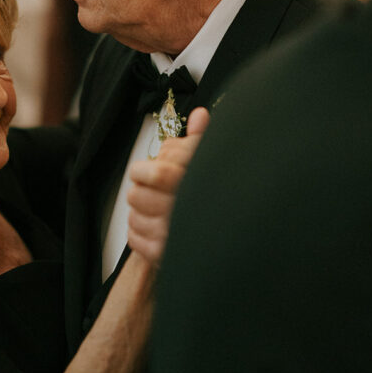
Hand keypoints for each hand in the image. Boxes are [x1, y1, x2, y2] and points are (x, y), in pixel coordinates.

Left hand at [127, 107, 209, 265]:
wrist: (237, 241)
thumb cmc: (220, 194)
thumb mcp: (213, 164)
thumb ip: (203, 140)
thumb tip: (199, 115)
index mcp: (193, 185)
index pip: (156, 175)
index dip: (143, 171)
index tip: (145, 170)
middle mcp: (183, 213)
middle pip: (136, 196)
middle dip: (140, 190)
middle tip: (151, 190)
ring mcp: (173, 237)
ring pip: (133, 217)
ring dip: (139, 212)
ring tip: (155, 209)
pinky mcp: (164, 257)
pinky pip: (134, 240)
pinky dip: (138, 233)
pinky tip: (154, 227)